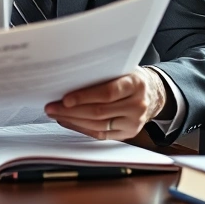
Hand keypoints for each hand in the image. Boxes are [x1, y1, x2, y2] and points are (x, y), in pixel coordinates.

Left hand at [44, 67, 167, 139]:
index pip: (108, 92)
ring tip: (55, 114)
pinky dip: (81, 128)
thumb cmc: (130, 78)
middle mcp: (137, 105)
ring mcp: (133, 122)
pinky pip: (100, 134)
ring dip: (72, 120)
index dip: (85, 96)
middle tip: (51, 107)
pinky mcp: (128, 134)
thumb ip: (103, 73)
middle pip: (99, 112)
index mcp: (136, 84)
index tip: (65, 99)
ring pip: (98, 125)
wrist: (153, 95)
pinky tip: (68, 122)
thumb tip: (69, 77)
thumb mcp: (123, 69)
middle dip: (71, 111)